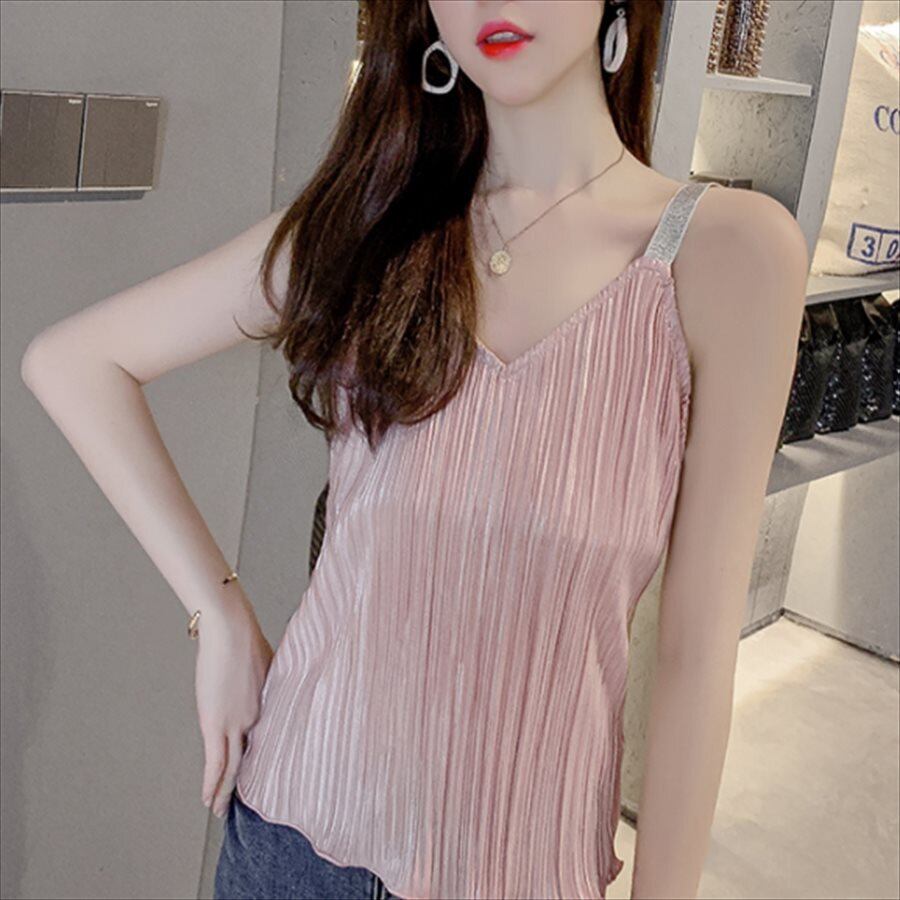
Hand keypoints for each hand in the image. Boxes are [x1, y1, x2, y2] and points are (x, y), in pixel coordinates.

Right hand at [194, 588, 273, 817]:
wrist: (232, 631)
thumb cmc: (248, 639)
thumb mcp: (268, 664)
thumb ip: (267, 681)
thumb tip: (266, 682)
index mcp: (270, 707)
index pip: (268, 741)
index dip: (264, 759)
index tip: (264, 775)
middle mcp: (257, 720)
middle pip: (253, 759)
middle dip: (247, 782)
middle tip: (245, 803)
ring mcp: (236, 723)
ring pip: (233, 767)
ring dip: (226, 791)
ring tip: (221, 810)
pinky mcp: (215, 723)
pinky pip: (214, 762)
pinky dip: (211, 784)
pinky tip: (207, 801)